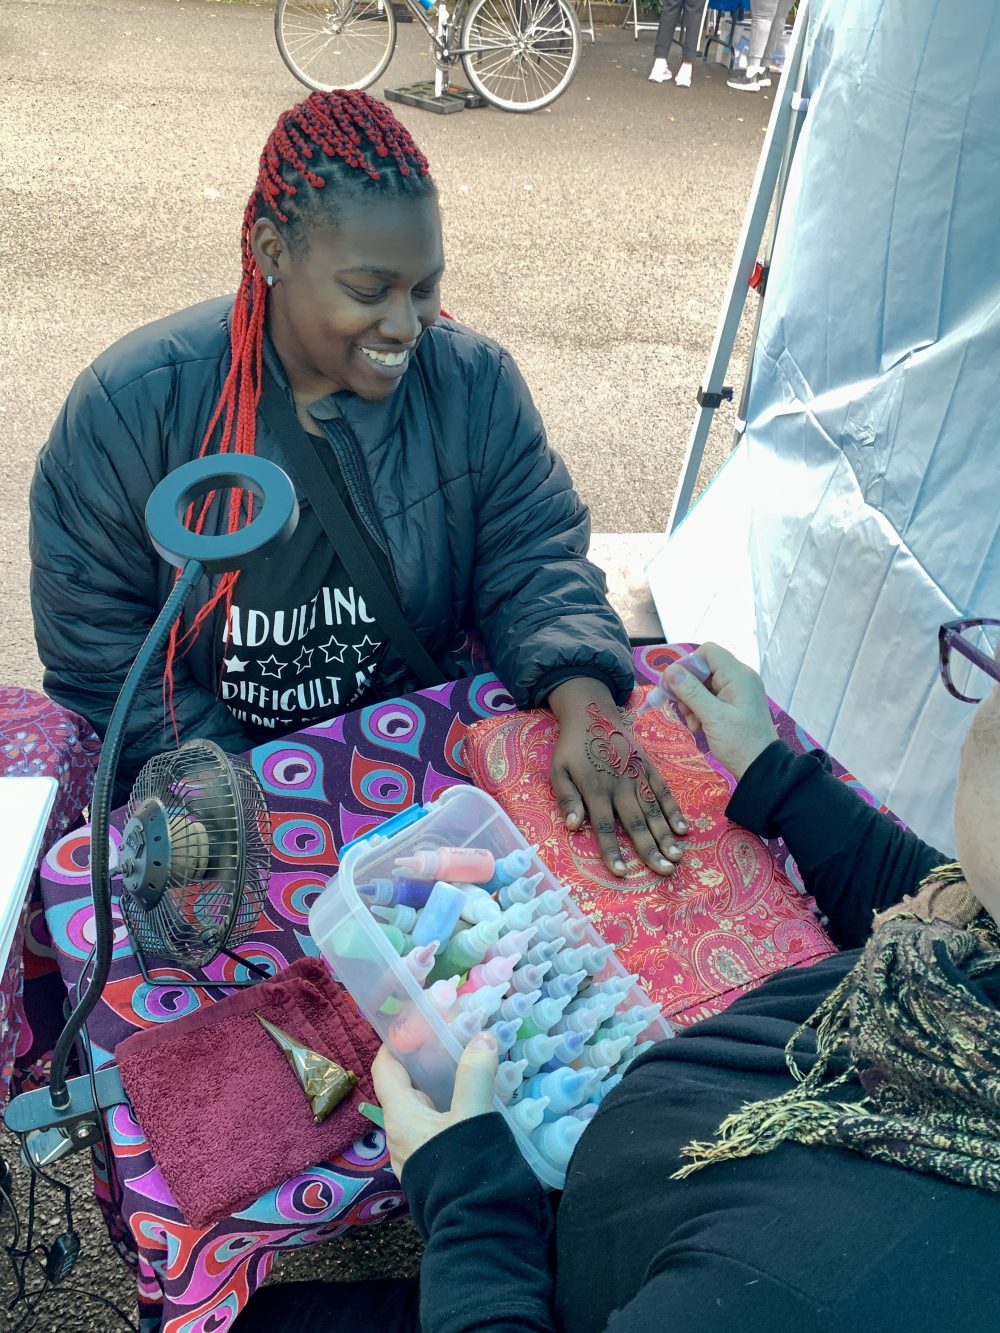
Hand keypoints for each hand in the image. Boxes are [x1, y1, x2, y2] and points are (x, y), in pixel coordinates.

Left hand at [371, 1032, 498, 1178]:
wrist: (476, 1230)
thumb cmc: (465, 1169)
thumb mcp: (473, 1116)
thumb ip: (476, 1075)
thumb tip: (481, 1037)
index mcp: (400, 1116)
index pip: (385, 1068)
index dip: (397, 1042)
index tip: (419, 1021)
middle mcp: (400, 1134)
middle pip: (405, 1087)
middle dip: (426, 1060)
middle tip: (453, 1038)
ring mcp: (415, 1154)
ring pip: (421, 1108)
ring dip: (440, 1085)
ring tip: (468, 1065)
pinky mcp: (431, 1168)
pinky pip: (432, 1127)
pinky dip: (447, 1108)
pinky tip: (472, 1103)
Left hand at [548, 677, 686, 877]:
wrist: (592, 713)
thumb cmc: (572, 748)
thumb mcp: (558, 770)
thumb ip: (567, 798)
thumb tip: (573, 826)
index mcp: (595, 789)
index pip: (604, 826)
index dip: (613, 850)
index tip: (622, 873)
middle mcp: (619, 785)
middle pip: (636, 822)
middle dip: (650, 849)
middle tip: (664, 871)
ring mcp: (637, 775)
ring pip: (653, 810)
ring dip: (666, 835)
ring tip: (677, 857)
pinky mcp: (649, 767)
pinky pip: (663, 791)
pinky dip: (674, 810)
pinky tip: (683, 829)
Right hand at [665, 643, 777, 779]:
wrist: (761, 768)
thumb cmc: (739, 742)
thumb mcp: (712, 717)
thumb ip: (691, 692)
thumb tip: (669, 671)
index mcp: (738, 675)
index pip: (708, 652)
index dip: (688, 664)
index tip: (674, 685)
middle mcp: (740, 678)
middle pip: (704, 668)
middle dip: (688, 687)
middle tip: (681, 708)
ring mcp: (738, 691)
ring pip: (704, 684)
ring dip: (692, 701)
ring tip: (692, 722)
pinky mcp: (735, 703)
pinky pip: (711, 697)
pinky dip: (700, 708)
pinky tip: (698, 726)